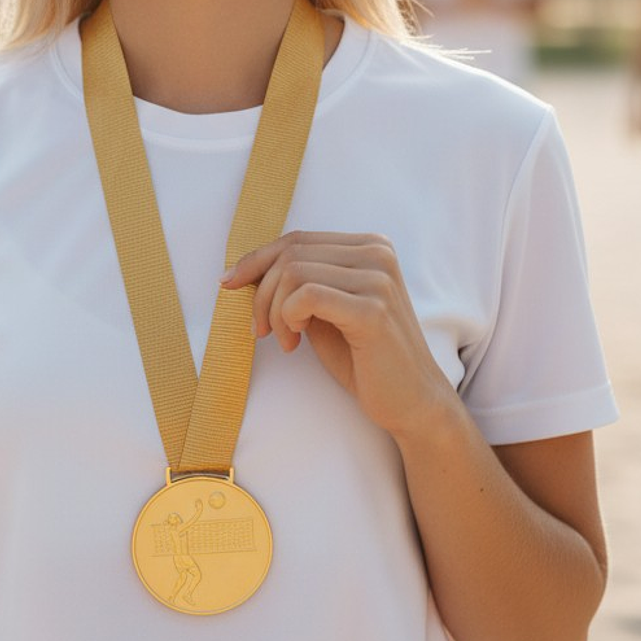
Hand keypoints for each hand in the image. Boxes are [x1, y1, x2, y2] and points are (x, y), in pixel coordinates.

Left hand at [221, 231, 455, 438]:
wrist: (411, 401)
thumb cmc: (363, 357)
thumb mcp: (325, 309)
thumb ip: (298, 282)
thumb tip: (244, 268)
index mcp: (370, 246)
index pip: (297, 239)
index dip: (256, 260)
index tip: (228, 284)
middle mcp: (378, 254)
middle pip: (291, 252)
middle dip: (261, 292)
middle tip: (260, 330)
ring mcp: (379, 279)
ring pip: (293, 272)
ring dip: (273, 311)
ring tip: (284, 341)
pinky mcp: (374, 310)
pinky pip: (306, 296)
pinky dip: (287, 318)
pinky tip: (295, 342)